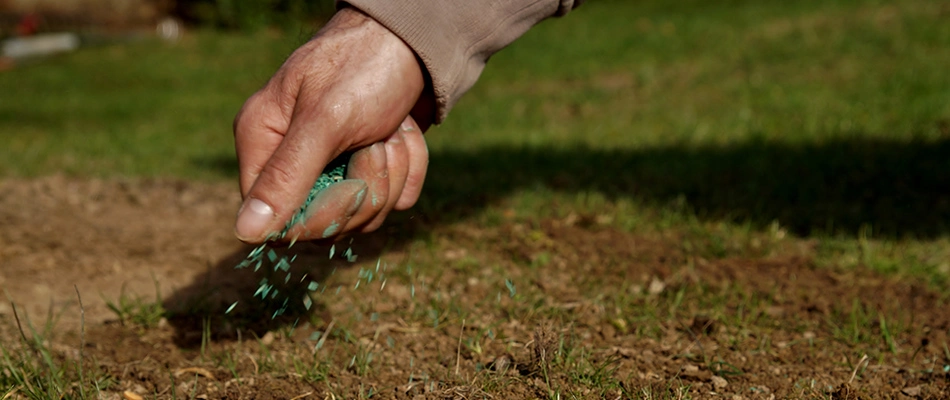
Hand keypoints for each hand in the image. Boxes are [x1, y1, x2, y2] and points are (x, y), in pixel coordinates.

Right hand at [233, 7, 432, 243]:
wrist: (415, 37)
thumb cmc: (364, 66)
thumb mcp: (325, 120)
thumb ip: (287, 176)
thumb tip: (245, 232)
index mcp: (262, 141)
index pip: (275, 220)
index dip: (317, 218)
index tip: (350, 187)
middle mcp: (291, 158)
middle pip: (325, 223)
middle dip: (365, 187)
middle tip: (375, 140)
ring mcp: (333, 164)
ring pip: (365, 214)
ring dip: (392, 171)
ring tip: (392, 129)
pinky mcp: (369, 166)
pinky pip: (394, 199)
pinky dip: (410, 166)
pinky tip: (405, 131)